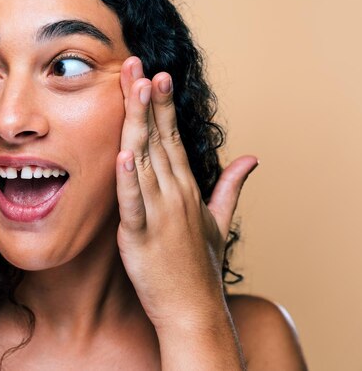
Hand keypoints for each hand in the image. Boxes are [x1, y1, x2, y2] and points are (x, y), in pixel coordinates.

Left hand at [115, 57, 257, 325]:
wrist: (194, 308)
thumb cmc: (200, 264)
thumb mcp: (219, 221)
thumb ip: (231, 186)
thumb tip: (251, 159)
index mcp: (187, 187)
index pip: (172, 137)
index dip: (163, 105)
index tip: (156, 74)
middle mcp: (175, 193)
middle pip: (157, 139)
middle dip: (146, 100)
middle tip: (136, 64)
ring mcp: (160, 213)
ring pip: (144, 161)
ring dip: (137, 125)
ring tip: (133, 91)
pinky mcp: (141, 237)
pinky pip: (133, 204)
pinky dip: (127, 181)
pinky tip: (122, 155)